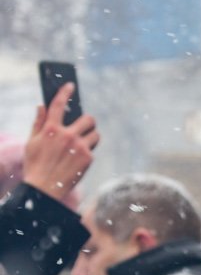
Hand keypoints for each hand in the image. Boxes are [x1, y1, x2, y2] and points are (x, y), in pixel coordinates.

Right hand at [23, 83, 99, 204]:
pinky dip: (87, 151)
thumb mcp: (32, 142)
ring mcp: (80, 147)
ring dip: (90, 136)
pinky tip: (77, 158)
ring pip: (95, 134)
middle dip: (87, 121)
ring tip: (81, 143)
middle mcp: (67, 135)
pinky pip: (92, 149)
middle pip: (88, 119)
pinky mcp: (88, 158)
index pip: (59, 105)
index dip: (65, 92)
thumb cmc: (35, 164)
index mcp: (51, 129)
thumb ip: (39, 123)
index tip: (70, 86)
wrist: (44, 188)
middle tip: (83, 126)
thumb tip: (42, 106)